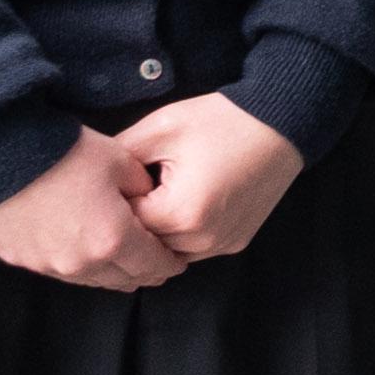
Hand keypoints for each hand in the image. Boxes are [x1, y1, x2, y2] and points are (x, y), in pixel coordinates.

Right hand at [0, 129, 184, 291]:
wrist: (1, 151)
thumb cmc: (66, 152)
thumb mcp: (121, 162)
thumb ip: (143, 189)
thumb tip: (149, 200)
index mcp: (113, 240)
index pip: (153, 265)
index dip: (169, 263)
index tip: (177, 259)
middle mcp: (81, 262)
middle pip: (123, 279)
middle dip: (143, 271)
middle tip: (154, 263)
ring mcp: (48, 264)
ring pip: (91, 280)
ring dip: (110, 271)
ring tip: (122, 260)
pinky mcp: (20, 258)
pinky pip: (58, 269)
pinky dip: (77, 264)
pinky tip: (83, 250)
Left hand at [112, 91, 307, 260]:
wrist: (285, 121)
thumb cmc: (222, 121)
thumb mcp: (161, 128)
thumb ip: (118, 157)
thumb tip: (90, 177)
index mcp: (180, 213)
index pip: (123, 225)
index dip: (113, 203)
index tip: (113, 184)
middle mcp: (203, 239)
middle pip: (144, 245)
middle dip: (134, 221)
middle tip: (133, 190)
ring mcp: (222, 244)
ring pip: (168, 252)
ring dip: (158, 232)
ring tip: (159, 196)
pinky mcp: (236, 242)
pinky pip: (194, 249)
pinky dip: (181, 234)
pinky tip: (182, 204)